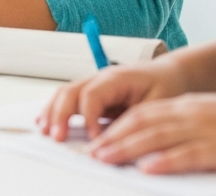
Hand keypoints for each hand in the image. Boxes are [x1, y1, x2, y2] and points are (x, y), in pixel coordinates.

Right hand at [38, 59, 188, 141]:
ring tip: (46, 131)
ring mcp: (93, 84)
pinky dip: (55, 110)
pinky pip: (68, 99)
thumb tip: (115, 141)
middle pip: (70, 91)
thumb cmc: (166, 85)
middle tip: (57, 137)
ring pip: (64, 94)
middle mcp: (99, 77)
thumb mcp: (157, 104)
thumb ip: (135, 121)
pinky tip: (46, 122)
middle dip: (60, 114)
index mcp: (116, 77)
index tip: (93, 138)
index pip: (92, 95)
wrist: (169, 74)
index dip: (88, 117)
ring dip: (52, 112)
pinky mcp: (91, 93)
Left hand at [82, 93, 215, 172]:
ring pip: (158, 138)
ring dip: (127, 148)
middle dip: (113, 138)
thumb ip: (191, 127)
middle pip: (142, 124)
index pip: (143, 113)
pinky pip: (189, 155)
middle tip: (90, 151)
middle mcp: (193, 114)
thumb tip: (167, 144)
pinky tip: (148, 167)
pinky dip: (165, 161)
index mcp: (190, 106)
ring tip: (104, 157)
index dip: (116, 126)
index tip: (97, 137)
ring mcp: (207, 130)